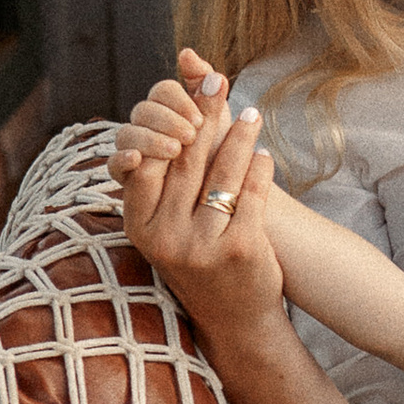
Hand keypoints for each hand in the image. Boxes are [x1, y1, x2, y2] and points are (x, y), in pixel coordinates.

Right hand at [108, 49, 287, 336]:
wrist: (233, 318)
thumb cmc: (198, 258)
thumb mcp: (168, 224)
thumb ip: (165, 175)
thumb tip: (164, 116)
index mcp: (140, 226)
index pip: (148, 161)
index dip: (170, 123)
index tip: (186, 95)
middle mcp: (165, 237)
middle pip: (187, 162)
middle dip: (206, 117)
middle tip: (220, 85)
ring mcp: (201, 246)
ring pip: (222, 175)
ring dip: (239, 137)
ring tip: (251, 115)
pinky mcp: (240, 250)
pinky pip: (251, 195)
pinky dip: (259, 168)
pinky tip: (263, 154)